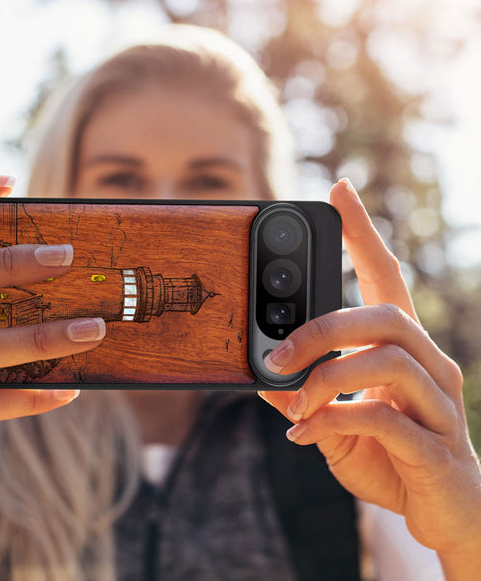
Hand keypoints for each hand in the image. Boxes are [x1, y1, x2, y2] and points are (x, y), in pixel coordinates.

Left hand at [259, 179, 480, 571]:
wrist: (445, 516)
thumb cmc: (390, 457)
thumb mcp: (335, 421)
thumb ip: (303, 396)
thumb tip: (261, 376)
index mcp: (403, 349)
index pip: (386, 276)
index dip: (363, 233)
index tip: (339, 190)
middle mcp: (430, 365)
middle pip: (385, 315)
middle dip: (322, 328)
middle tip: (276, 353)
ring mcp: (440, 404)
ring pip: (387, 360)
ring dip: (326, 378)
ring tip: (293, 403)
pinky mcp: (437, 447)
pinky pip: (385, 418)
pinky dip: (334, 421)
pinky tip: (305, 435)